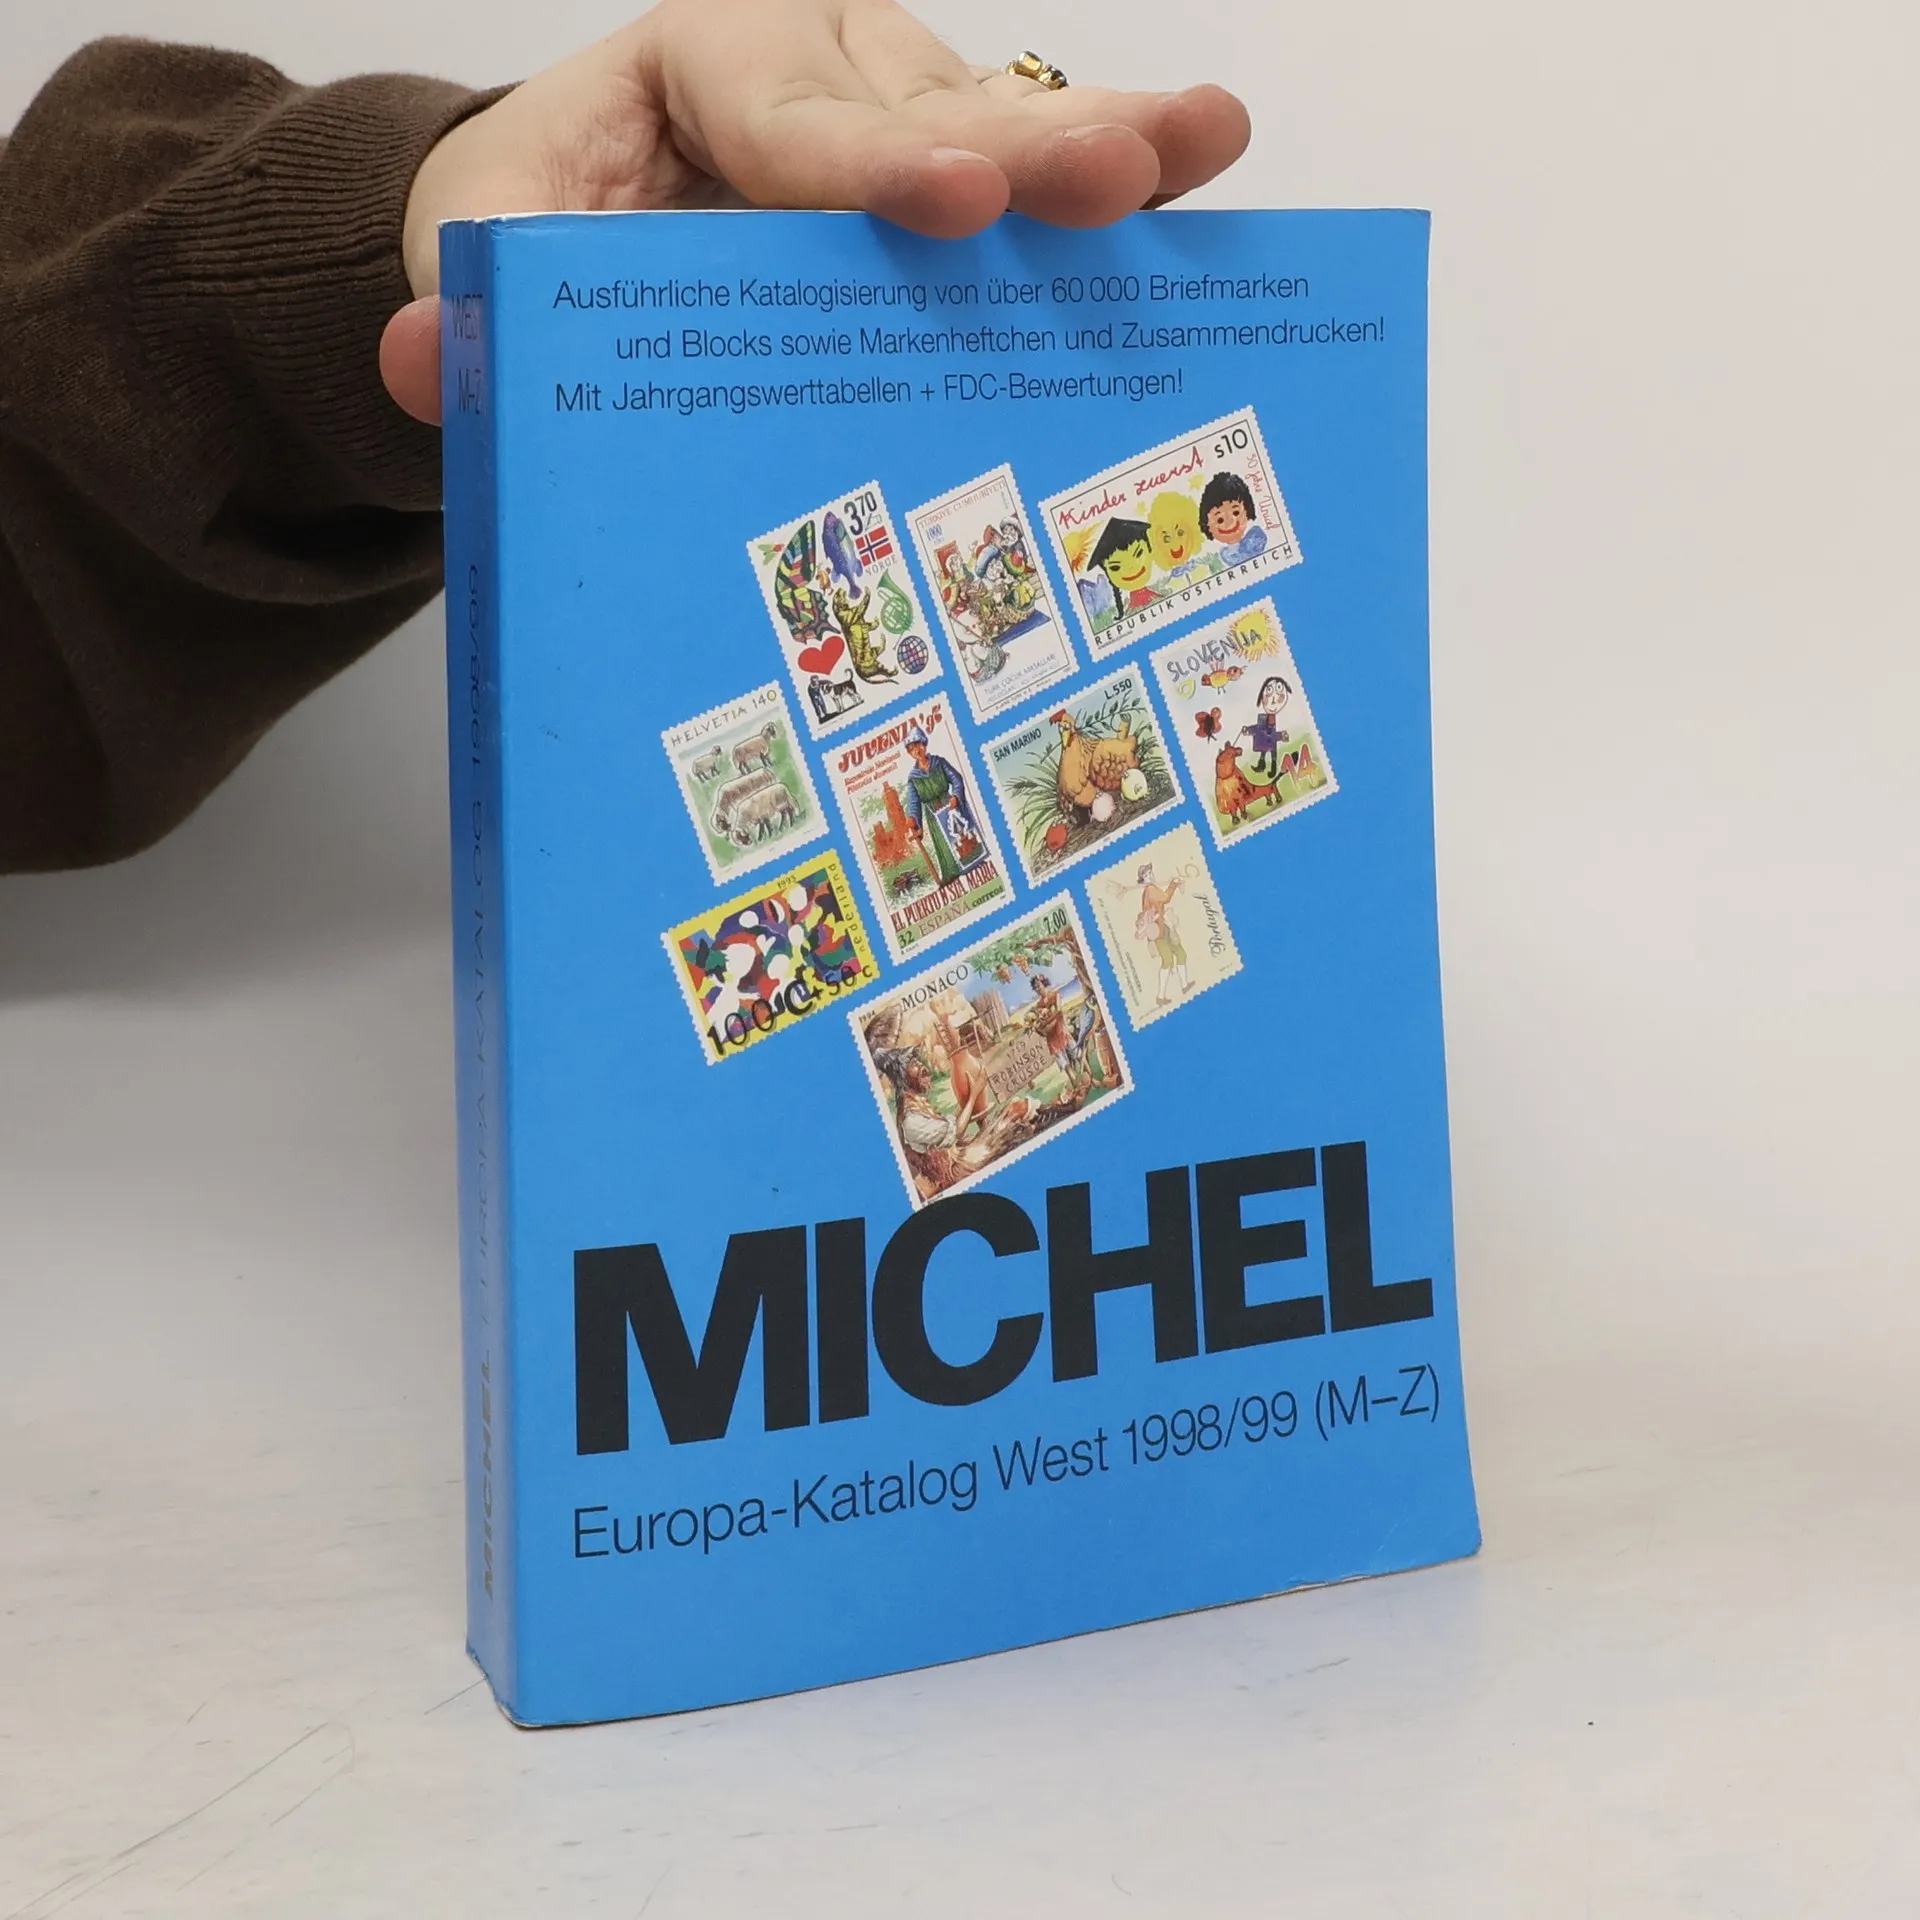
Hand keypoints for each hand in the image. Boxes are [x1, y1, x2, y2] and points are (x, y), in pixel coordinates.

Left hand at [380, 0, 1249, 421]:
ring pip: (1012, 128)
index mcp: (707, 62)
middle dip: (1035, 146)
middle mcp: (826, 67)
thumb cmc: (553, 223)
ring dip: (1111, 152)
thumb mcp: (492, 250)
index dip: (873, 163)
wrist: (590, 219)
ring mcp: (908, 115)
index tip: (951, 200)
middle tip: (1119, 176)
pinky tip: (1207, 189)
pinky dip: (1119, 196)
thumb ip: (469, 308)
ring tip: (1207, 147)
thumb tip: (424, 362)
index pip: (796, 118)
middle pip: (936, 106)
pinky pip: (1038, 182)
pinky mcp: (955, 173)